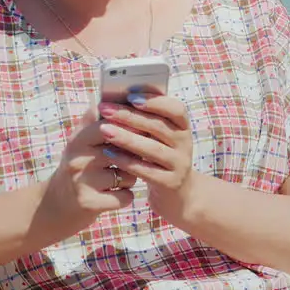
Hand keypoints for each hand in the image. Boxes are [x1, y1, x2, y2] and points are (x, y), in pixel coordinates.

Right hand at [41, 113, 136, 236]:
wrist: (53, 207)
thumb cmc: (77, 168)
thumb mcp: (80, 142)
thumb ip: (96, 120)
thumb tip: (114, 93)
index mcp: (78, 139)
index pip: (110, 124)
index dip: (131, 125)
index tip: (145, 129)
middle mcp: (77, 157)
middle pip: (123, 150)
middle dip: (135, 154)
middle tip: (138, 157)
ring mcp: (82, 181)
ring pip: (127, 174)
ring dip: (130, 178)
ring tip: (118, 178)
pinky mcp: (89, 203)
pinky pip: (124, 196)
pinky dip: (124, 197)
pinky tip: (115, 195)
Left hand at [97, 93, 196, 219]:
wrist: (177, 193)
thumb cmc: (159, 156)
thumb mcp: (157, 137)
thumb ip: (143, 120)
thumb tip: (114, 102)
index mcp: (183, 127)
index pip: (176, 109)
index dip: (155, 101)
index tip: (131, 96)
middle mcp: (185, 144)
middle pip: (158, 126)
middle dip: (129, 116)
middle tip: (105, 110)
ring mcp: (179, 164)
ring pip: (152, 148)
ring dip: (126, 137)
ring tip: (104, 130)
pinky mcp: (170, 183)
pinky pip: (146, 170)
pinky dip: (126, 160)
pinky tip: (109, 153)